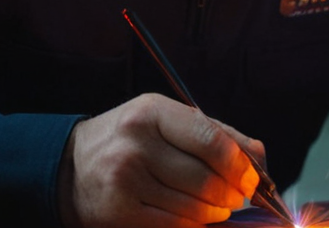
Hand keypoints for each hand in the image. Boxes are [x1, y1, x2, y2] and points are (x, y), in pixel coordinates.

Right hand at [57, 93, 265, 227]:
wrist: (70, 166)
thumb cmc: (130, 139)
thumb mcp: (166, 120)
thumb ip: (215, 133)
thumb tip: (258, 158)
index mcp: (152, 112)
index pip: (210, 140)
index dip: (239, 165)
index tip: (251, 179)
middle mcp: (136, 144)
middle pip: (205, 179)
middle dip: (231, 194)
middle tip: (236, 197)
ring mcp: (125, 181)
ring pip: (193, 208)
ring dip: (214, 213)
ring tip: (215, 207)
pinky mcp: (119, 213)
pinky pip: (173, 226)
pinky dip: (192, 225)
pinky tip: (193, 218)